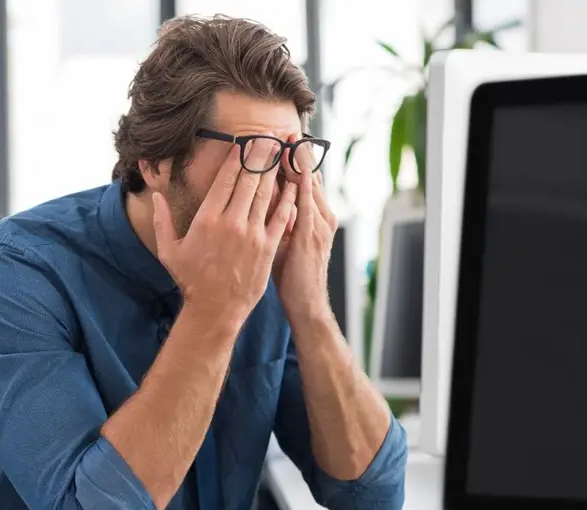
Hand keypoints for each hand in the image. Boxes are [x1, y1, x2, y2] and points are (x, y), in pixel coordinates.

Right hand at [153, 140, 296, 329]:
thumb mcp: (169, 250)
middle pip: (249, 180)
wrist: (216, 309)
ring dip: (274, 170)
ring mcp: (252, 234)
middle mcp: (231, 222)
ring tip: (281, 151)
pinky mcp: (267, 247)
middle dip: (259, 155)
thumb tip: (156, 195)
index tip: (244, 142)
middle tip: (267, 136)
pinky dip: (288, 198)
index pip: (225, 179)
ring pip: (266, 193)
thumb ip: (162, 220)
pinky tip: (294, 184)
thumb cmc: (191, 280)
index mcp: (207, 219)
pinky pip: (281, 216)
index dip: (237, 157)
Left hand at [274, 133, 338, 321]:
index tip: (281, 140)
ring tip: (289, 140)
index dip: (293, 160)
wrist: (306, 303)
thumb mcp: (287, 241)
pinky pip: (304, 205)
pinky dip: (299, 186)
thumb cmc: (293, 274)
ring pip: (308, 186)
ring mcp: (318, 224)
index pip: (303, 180)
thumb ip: (280, 218)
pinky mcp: (311, 236)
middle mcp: (320, 216)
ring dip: (298, 163)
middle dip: (297, 154)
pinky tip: (292, 171)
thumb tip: (265, 199)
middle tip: (286, 129)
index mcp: (315, 216)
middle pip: (308, 177)